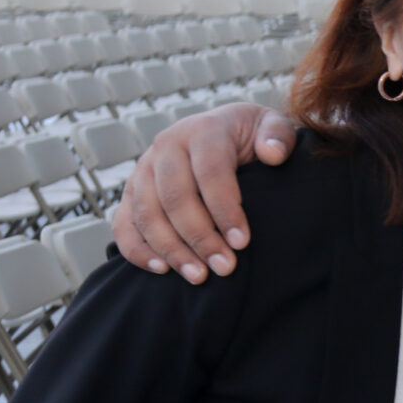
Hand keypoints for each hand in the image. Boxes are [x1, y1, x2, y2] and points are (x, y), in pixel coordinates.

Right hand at [113, 103, 294, 281]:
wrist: (220, 130)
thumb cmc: (250, 135)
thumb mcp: (271, 127)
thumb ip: (278, 136)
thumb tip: (272, 153)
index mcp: (202, 130)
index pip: (210, 172)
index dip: (225, 209)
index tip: (242, 242)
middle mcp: (167, 146)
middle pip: (174, 197)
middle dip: (200, 237)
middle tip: (224, 267)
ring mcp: (144, 169)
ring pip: (147, 213)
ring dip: (172, 249)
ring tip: (199, 276)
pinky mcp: (130, 191)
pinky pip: (124, 224)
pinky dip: (138, 249)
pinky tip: (163, 269)